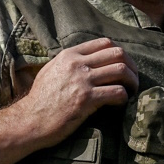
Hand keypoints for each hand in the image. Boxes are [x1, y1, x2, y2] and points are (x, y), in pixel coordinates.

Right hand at [8, 37, 137, 148]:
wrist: (30, 121)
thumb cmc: (41, 99)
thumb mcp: (52, 70)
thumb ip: (70, 62)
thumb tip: (89, 58)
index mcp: (70, 55)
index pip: (104, 43)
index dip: (120, 53)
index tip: (124, 65)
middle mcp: (77, 64)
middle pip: (118, 53)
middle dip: (131, 66)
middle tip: (133, 79)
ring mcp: (82, 81)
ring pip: (121, 70)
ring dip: (132, 81)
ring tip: (132, 91)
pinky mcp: (86, 99)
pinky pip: (117, 92)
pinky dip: (124, 97)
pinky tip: (121, 103)